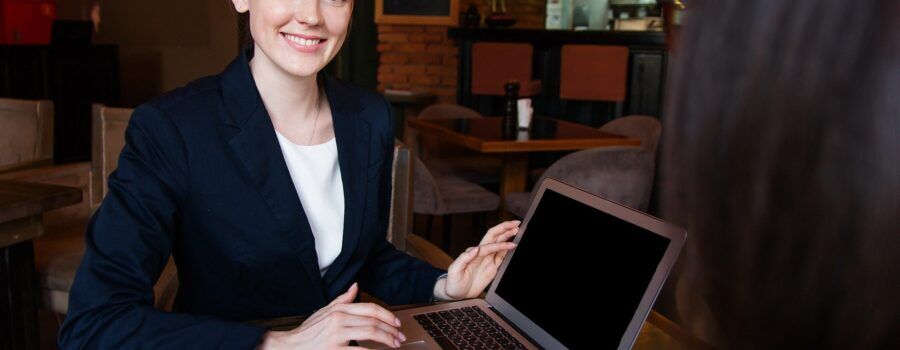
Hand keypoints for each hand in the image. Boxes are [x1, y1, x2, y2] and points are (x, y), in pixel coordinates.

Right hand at [259, 283, 405, 348]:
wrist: (290, 347)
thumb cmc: (308, 332)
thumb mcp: (324, 311)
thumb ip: (342, 300)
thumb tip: (355, 286)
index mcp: (339, 310)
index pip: (370, 308)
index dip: (387, 315)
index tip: (396, 323)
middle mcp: (338, 320)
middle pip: (373, 321)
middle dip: (391, 330)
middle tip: (400, 336)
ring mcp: (336, 335)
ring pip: (370, 333)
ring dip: (387, 339)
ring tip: (394, 344)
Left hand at [435, 221, 519, 300]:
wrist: (456, 294)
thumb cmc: (453, 282)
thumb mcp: (455, 270)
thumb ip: (464, 258)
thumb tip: (474, 248)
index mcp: (473, 254)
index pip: (489, 246)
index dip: (500, 244)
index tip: (510, 244)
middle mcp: (481, 254)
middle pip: (494, 237)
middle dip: (505, 229)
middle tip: (516, 224)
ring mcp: (487, 260)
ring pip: (499, 245)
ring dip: (508, 237)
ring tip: (517, 230)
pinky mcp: (491, 268)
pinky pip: (501, 257)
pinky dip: (508, 251)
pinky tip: (513, 245)